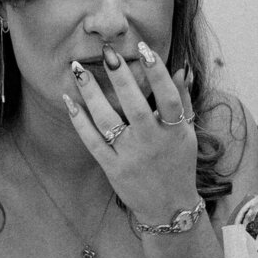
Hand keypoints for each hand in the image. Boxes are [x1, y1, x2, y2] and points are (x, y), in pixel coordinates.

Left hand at [63, 43, 197, 219]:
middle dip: (120, 77)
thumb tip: (181, 67)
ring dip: (91, 94)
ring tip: (78, 70)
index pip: (168, 97)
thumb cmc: (179, 164)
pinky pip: (92, 142)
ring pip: (108, 121)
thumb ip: (184, 100)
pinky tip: (69, 101)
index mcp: (174, 131)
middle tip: (106, 52)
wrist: (169, 208)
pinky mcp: (113, 168)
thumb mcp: (188, 133)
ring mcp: (131, 156)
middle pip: (135, 106)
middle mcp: (152, 142)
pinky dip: (79, 121)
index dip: (157, 72)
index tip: (144, 48)